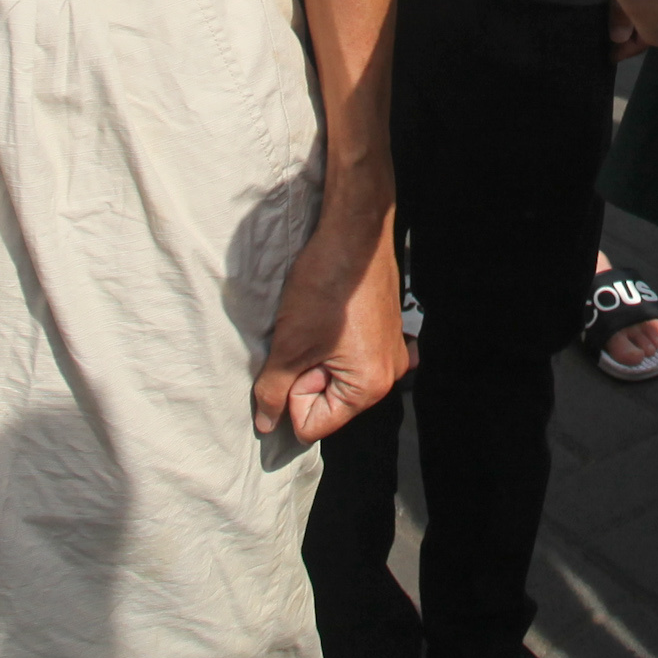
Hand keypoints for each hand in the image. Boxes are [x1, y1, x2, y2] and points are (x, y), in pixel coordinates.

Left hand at [252, 210, 407, 443]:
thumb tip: (265, 424)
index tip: (298, 357)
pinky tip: (335, 316)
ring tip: (318, 322)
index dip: (293, 394)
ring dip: (319, 356)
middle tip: (308, 335)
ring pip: (337, 377)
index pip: (312, 425)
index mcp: (369, 387)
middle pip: (328, 402)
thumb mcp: (289, 345)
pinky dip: (337, 342)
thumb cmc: (326, 287)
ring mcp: (392, 352)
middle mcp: (389, 375)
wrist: (354, 232)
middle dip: (307, 375)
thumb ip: (272, 391)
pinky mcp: (387, 331)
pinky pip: (353, 355)